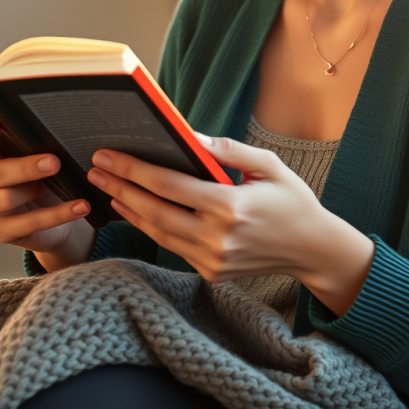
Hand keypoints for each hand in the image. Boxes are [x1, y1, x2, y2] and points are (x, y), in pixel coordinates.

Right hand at [0, 118, 94, 268]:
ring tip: (63, 182)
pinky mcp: (3, 231)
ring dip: (36, 189)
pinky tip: (80, 206)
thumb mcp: (33, 152)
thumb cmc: (38, 171)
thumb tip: (56, 124)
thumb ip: (32, 139)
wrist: (51, 211)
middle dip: (24, 167)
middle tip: (53, 162)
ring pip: (7, 198)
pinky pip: (31, 223)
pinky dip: (59, 214)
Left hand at [87, 133, 374, 315]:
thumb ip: (228, 150)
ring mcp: (213, 260)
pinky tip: (137, 210)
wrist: (312, 249)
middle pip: (154, 211)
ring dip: (129, 210)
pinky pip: (172, 247)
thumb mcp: (268, 166)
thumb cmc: (293, 200)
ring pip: (158, 233)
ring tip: (108, 188)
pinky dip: (151, 227)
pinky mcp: (212, 272)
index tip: (108, 155)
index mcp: (231, 207)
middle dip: (120, 187)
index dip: (134, 169)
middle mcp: (218, 238)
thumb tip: (189, 136)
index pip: (169, 186)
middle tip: (95, 170)